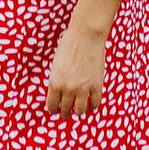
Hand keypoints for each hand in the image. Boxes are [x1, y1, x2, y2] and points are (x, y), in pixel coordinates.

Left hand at [45, 0, 116, 117]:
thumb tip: (59, 92)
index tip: (55, 109)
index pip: (52, 105)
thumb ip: (57, 79)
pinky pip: (94, 103)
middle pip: (65, 110)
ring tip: (78, 110)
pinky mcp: (96, 86)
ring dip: (78, 112)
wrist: (86, 35)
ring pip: (80, 111)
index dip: (53, 109)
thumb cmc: (69, 45)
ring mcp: (83, 88)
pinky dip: (92, 106)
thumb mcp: (56, 64)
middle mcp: (68, 88)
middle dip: (64, 113)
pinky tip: (90, 104)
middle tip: (65, 114)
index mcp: (55, 82)